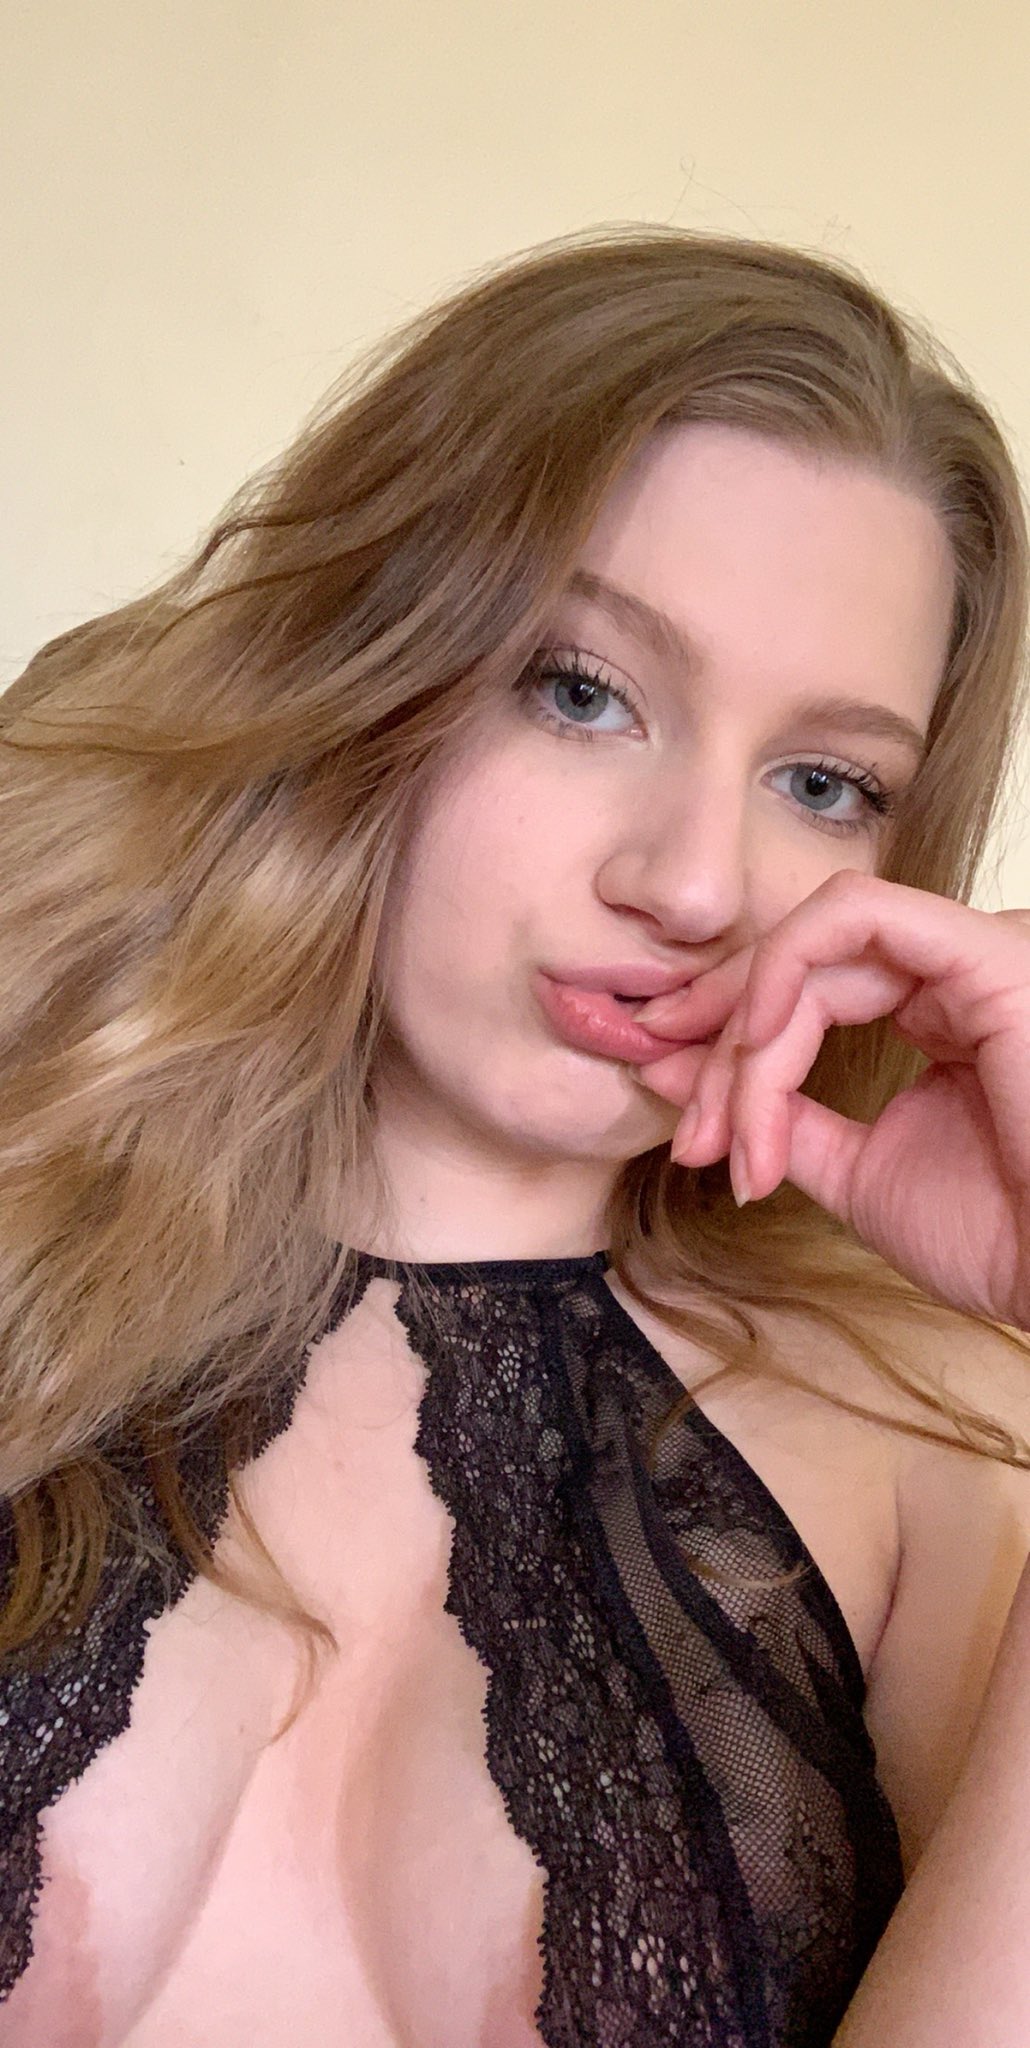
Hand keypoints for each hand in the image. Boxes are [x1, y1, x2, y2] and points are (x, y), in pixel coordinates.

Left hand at [634, 870, 1029, 1330]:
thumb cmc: (1002, 1238)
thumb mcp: (857, 1169)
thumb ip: (775, 1116)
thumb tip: (671, 1072)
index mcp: (940, 1008)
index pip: (808, 985)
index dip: (726, 1037)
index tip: (675, 1106)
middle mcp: (957, 968)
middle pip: (798, 960)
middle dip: (718, 1035)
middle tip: (682, 1120)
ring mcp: (974, 952)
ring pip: (813, 944)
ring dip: (746, 1035)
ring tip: (725, 1127)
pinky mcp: (985, 951)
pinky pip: (856, 919)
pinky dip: (787, 971)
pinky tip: (758, 1042)